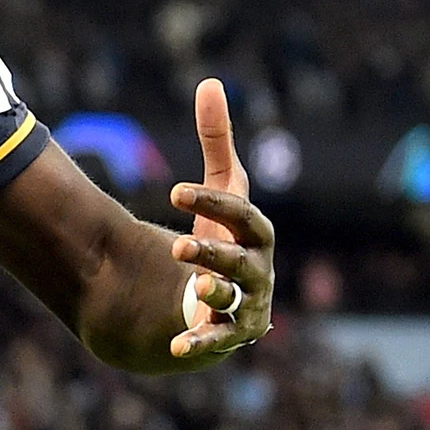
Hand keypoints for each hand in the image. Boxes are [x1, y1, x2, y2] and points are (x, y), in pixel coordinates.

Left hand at [168, 78, 275, 357]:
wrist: (210, 296)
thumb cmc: (221, 235)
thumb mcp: (219, 190)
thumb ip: (216, 141)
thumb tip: (210, 82)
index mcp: (255, 236)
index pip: (243, 216)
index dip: (213, 203)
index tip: (173, 191)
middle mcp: (257, 272)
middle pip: (242, 262)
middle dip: (214, 252)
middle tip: (178, 244)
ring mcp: (245, 307)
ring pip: (233, 300)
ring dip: (215, 292)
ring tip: (194, 285)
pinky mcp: (226, 336)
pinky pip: (216, 342)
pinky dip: (199, 344)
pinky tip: (177, 347)